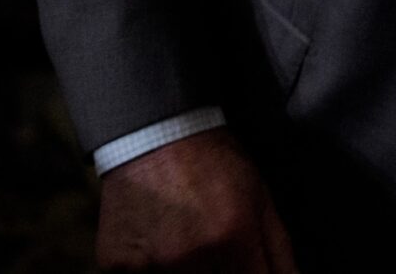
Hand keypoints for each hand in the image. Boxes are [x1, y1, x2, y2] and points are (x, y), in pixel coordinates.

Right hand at [98, 129, 296, 270]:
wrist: (156, 136)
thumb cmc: (213, 164)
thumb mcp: (261, 199)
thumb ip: (278, 252)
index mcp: (232, 239)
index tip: (249, 268)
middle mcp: (189, 257)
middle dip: (221, 273)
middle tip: (215, 250)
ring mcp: (148, 266)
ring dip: (189, 272)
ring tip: (186, 243)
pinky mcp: (116, 268)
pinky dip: (153, 271)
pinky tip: (158, 246)